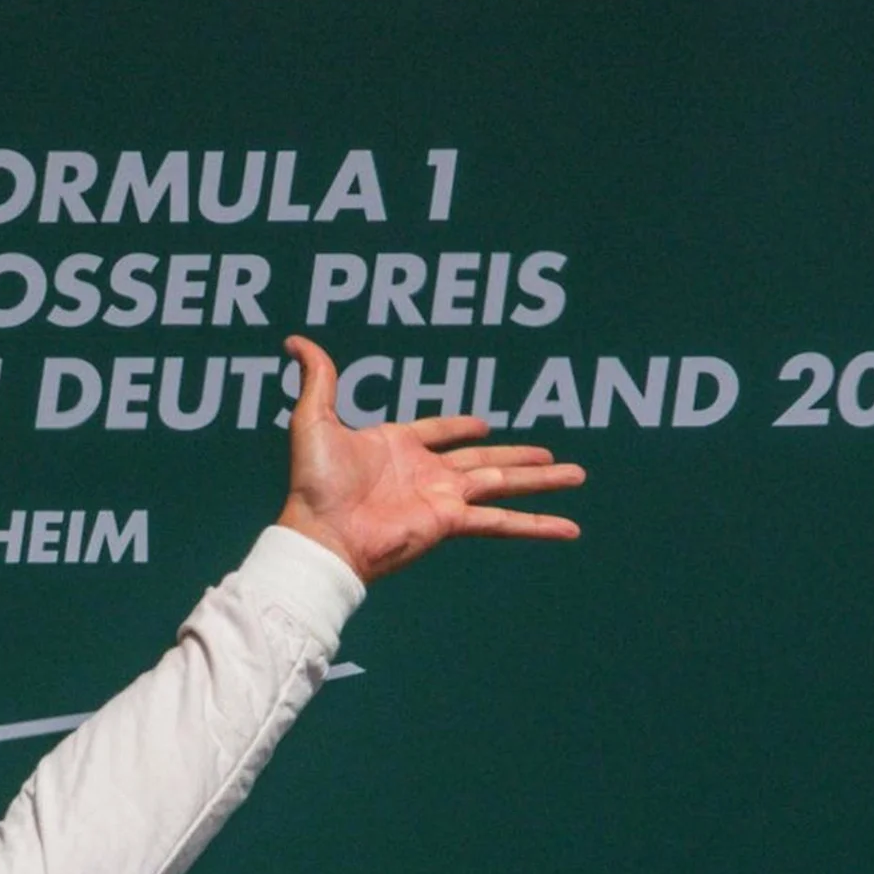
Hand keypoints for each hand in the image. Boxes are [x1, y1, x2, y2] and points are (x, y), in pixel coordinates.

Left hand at [273, 336, 582, 582]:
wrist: (321, 532)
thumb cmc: (313, 483)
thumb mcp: (314, 419)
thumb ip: (319, 378)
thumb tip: (295, 341)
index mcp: (398, 448)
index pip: (438, 432)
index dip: (459, 427)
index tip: (484, 425)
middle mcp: (426, 473)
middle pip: (485, 461)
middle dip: (519, 457)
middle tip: (551, 454)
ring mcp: (443, 498)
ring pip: (504, 485)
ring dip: (541, 480)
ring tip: (577, 475)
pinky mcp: (452, 521)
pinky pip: (502, 521)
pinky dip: (537, 526)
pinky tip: (569, 528)